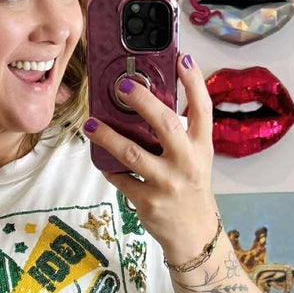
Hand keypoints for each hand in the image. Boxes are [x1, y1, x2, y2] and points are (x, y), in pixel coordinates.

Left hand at [84, 53, 218, 265]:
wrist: (194, 235)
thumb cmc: (190, 188)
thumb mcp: (195, 158)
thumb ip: (179, 133)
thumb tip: (148, 100)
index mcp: (202, 147)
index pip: (203, 107)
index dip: (194, 81)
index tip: (181, 57)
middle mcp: (187, 162)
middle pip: (166, 124)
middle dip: (143, 102)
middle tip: (121, 85)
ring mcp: (167, 183)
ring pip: (133, 154)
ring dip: (108, 137)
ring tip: (90, 124)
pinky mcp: (148, 202)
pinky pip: (121, 179)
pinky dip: (108, 167)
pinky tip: (100, 157)